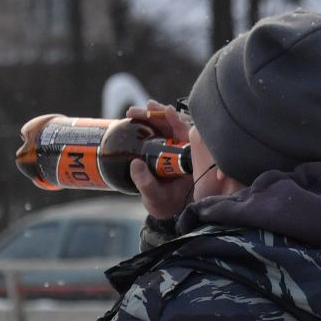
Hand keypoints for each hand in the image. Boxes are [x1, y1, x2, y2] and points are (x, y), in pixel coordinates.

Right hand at [127, 101, 193, 219]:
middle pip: (172, 124)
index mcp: (190, 159)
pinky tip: (133, 118)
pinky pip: (156, 132)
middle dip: (156, 114)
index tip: (166, 112)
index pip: (185, 133)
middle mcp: (183, 149)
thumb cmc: (166, 205)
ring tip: (131, 112)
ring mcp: (172, 147)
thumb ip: (146, 183)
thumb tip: (135, 164)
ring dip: (148, 116)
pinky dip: (146, 123)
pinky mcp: (163, 148)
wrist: (165, 210)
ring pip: (163, 125)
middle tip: (138, 111)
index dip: (176, 120)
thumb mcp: (155, 197)